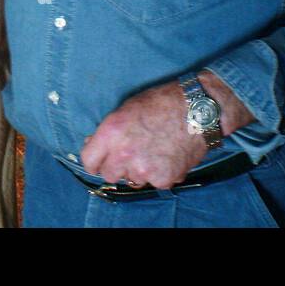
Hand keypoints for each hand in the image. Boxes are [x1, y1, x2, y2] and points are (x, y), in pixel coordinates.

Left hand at [80, 72, 254, 189]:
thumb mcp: (127, 109)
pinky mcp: (162, 179)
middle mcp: (123, 154)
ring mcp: (143, 169)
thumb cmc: (161, 103)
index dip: (95, 161)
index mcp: (111, 133)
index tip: (101, 160)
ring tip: (155, 150)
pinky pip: (154, 182)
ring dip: (140, 170)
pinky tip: (168, 156)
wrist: (196, 110)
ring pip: (133, 180)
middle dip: (117, 166)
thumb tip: (94, 145)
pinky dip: (160, 173)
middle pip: (109, 175)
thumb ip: (109, 131)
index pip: (88, 161)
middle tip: (132, 153)